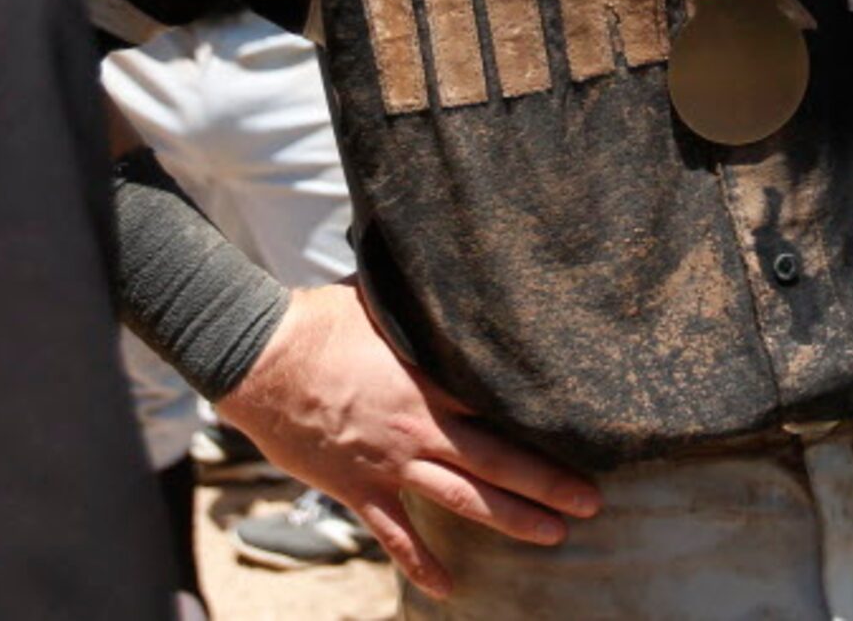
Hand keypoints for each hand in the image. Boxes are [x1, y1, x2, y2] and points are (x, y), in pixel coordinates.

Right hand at [216, 282, 600, 598]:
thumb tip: (444, 263)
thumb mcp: (380, 300)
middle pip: (499, 462)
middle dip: (550, 484)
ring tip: (554, 536)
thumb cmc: (318, 320)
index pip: (502, 405)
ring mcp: (390, 462)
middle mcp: (420, 427)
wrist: (260, 357)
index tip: (587, 433)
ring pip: (463, 500)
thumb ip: (418, 302)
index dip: (546, 423)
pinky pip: (395, 534)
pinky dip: (421, 563)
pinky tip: (447, 588)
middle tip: (592, 503)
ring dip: (512, 521)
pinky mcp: (357, 486)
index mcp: (430, 380)